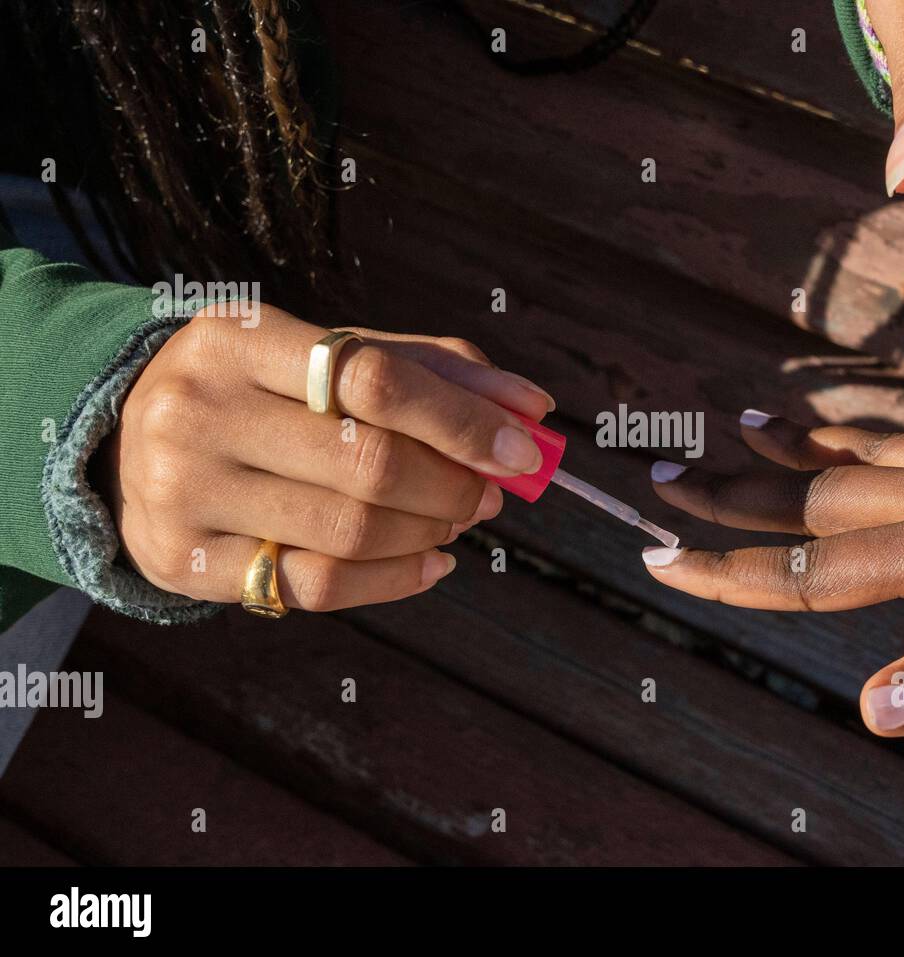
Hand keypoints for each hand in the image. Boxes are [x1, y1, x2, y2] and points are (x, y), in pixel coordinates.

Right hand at [94, 303, 553, 610]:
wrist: (125, 439)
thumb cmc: (259, 390)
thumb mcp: (329, 356)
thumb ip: (432, 371)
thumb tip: (532, 408)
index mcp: (237, 338)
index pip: (374, 379)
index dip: (463, 421)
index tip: (523, 449)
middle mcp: (197, 410)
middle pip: (369, 464)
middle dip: (454, 486)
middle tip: (489, 493)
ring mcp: (182, 491)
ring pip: (349, 532)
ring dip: (430, 531)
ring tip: (456, 519)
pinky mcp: (183, 561)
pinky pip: (315, 586)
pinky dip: (396, 580)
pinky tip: (431, 563)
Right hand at [642, 392, 903, 735]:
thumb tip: (866, 712)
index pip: (816, 565)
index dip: (732, 571)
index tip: (660, 559)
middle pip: (814, 497)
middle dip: (733, 497)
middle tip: (663, 477)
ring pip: (857, 456)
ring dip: (788, 452)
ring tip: (736, 428)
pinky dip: (862, 430)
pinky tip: (852, 424)